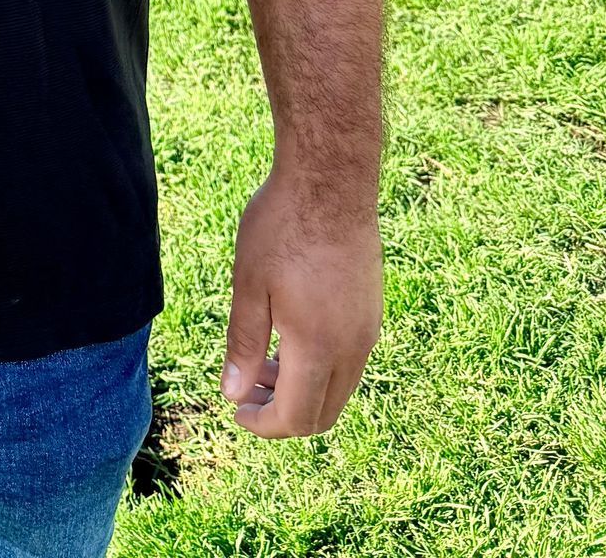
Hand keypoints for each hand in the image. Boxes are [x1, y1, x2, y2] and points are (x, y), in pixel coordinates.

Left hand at [219, 173, 381, 436]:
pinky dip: (319, 367)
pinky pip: (349, 361)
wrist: (331, 179)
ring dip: (301, 390)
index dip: (264, 425)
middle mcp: (352, 348)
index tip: (236, 410)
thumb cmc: (283, 226)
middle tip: (246, 391)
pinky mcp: (372, 310)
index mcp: (318, 347)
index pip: (296, 418)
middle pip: (322, 414)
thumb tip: (233, 395)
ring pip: (339, 389)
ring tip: (261, 361)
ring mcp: (368, 329)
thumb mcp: (249, 284)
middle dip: (283, 415)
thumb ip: (242, 344)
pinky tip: (289, 335)